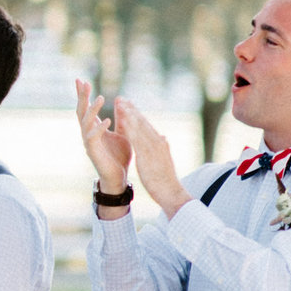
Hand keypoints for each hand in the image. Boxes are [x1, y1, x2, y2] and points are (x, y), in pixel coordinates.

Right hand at [75, 79, 131, 192]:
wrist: (118, 177)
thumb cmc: (119, 156)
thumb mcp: (123, 133)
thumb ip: (120, 119)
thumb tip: (122, 102)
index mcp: (95, 128)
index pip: (86, 107)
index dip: (83, 94)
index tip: (82, 80)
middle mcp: (88, 132)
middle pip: (81, 111)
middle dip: (82, 97)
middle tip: (82, 82)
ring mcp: (89, 142)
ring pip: (85, 122)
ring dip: (92, 109)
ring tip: (100, 97)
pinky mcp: (93, 151)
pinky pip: (93, 137)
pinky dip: (99, 128)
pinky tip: (107, 120)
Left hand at [113, 99, 188, 215]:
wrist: (171, 192)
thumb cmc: (164, 179)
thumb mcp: (162, 159)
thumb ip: (161, 147)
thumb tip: (162, 137)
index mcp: (159, 143)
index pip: (146, 126)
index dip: (136, 114)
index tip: (128, 105)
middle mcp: (157, 142)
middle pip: (142, 122)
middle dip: (131, 110)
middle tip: (121, 98)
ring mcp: (154, 148)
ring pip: (140, 127)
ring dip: (129, 114)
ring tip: (119, 103)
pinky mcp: (148, 155)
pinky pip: (137, 139)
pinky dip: (130, 129)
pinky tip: (122, 121)